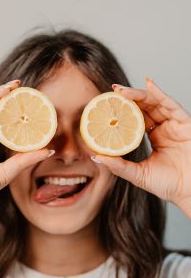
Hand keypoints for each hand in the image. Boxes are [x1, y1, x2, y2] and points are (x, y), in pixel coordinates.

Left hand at [91, 78, 190, 218]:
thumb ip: (119, 166)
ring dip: (138, 94)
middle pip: (145, 106)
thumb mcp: (138, 175)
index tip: (106, 104)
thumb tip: (96, 156)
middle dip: (128, 97)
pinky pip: (171, 104)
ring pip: (156, 102)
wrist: (189, 192)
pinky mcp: (186, 123)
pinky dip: (160, 93)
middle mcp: (165, 128)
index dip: (123, 109)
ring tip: (121, 91)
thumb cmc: (169, 185)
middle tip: (111, 92)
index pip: (137, 117)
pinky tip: (148, 84)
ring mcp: (175, 124)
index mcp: (155, 137)